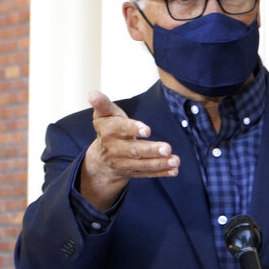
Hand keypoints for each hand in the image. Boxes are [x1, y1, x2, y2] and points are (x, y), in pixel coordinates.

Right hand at [79, 90, 178, 209]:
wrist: (101, 156)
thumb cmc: (109, 127)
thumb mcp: (104, 114)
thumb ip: (102, 104)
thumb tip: (92, 94)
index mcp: (109, 131)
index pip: (122, 129)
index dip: (134, 129)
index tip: (147, 130)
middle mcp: (115, 149)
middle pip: (134, 150)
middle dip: (151, 150)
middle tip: (167, 148)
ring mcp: (123, 163)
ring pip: (142, 164)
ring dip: (160, 163)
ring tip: (175, 160)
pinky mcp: (133, 172)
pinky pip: (147, 173)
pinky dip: (161, 172)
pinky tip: (174, 170)